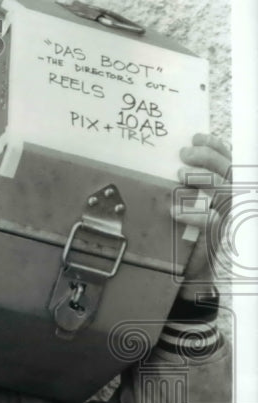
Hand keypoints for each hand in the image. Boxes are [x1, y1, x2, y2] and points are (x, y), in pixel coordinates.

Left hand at [172, 132, 231, 295]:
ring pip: (223, 191)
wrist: (191, 266)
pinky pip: (211, 221)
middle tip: (184, 154)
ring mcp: (227, 216)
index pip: (228, 159)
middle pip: (228, 171)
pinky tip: (175, 209)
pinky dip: (193, 214)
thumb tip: (171, 159)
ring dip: (203, 178)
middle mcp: (232, 199)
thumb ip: (186, 182)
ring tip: (180, 173)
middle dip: (207, 158)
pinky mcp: (217, 235)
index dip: (215, 146)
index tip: (196, 137)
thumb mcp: (187, 200)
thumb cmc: (186, 228)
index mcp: (227, 186)